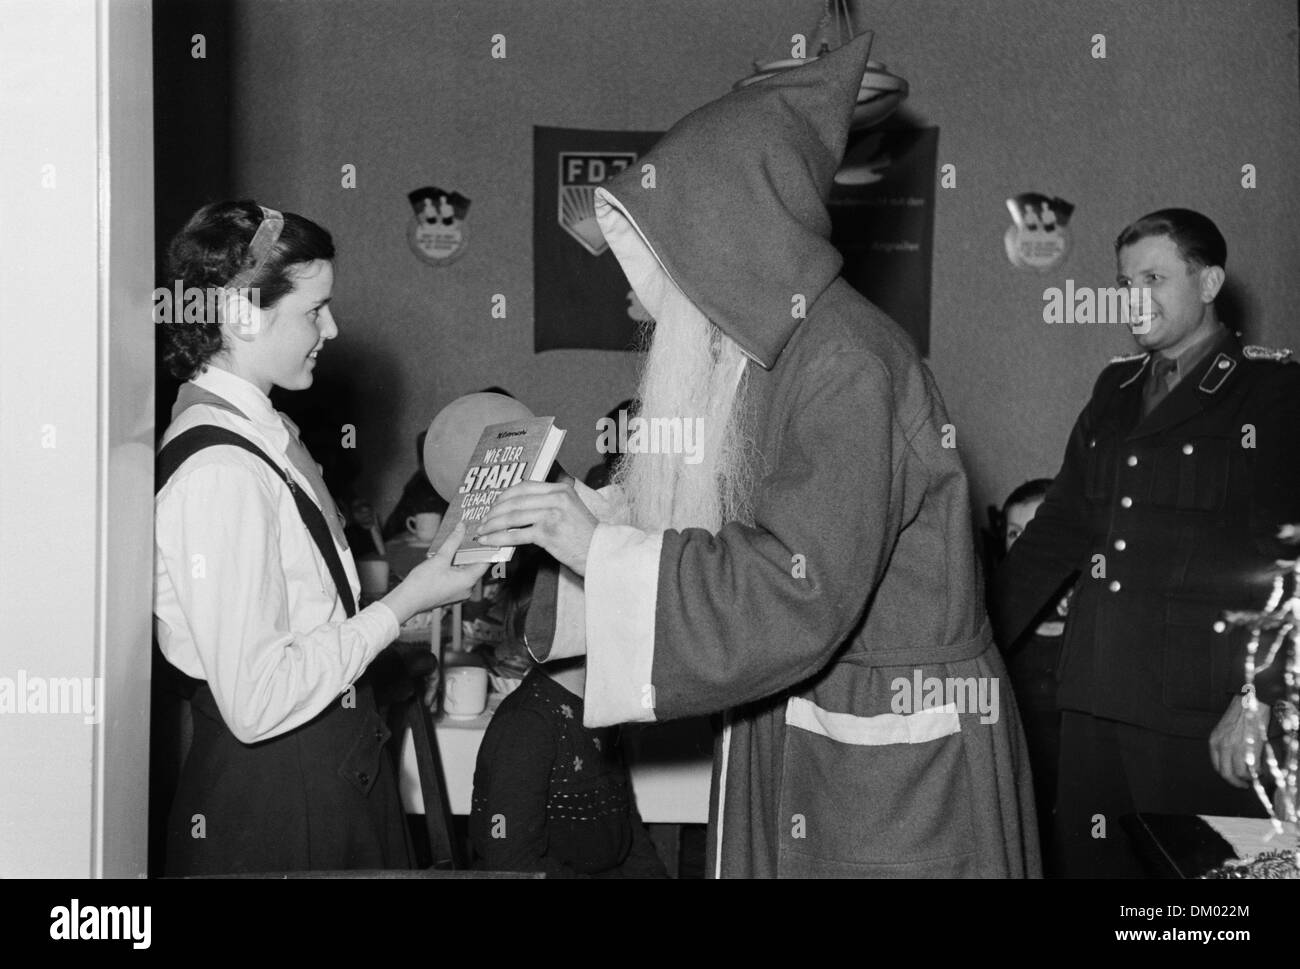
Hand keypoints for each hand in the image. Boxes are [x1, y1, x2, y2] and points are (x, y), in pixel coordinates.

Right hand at [382, 522, 488, 622]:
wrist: (407, 601)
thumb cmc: (422, 583)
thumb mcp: (439, 559)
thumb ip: (452, 542)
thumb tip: (462, 527)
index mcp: (469, 580)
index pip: (486, 562)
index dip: (487, 548)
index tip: (486, 536)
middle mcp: (468, 588)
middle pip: (476, 565)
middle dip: (472, 550)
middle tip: (471, 534)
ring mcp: (460, 592)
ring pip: (466, 570)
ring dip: (462, 557)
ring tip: (459, 542)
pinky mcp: (451, 593)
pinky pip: (459, 576)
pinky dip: (456, 566)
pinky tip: (449, 556)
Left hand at [473, 481, 597, 575]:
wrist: (600, 553)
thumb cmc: (584, 536)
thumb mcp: (571, 509)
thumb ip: (550, 503)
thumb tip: (520, 507)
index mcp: (561, 489)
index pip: (525, 486)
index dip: (505, 495)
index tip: (494, 504)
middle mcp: (557, 498)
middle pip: (516, 501)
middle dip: (494, 511)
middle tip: (483, 520)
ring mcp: (552, 514)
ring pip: (513, 517)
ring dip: (493, 525)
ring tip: (482, 532)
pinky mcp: (548, 533)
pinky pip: (516, 535)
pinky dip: (499, 538)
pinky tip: (489, 542)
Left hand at [1208, 692, 1269, 788]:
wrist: (1251, 703)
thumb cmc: (1239, 716)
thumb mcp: (1224, 731)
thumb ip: (1224, 746)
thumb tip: (1232, 763)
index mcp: (1214, 741)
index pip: (1216, 766)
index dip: (1226, 775)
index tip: (1233, 778)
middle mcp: (1222, 746)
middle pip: (1226, 774)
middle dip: (1235, 782)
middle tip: (1243, 785)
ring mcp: (1236, 748)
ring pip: (1239, 774)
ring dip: (1247, 779)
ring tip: (1253, 777)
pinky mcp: (1250, 748)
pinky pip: (1252, 769)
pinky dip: (1256, 773)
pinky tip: (1260, 771)